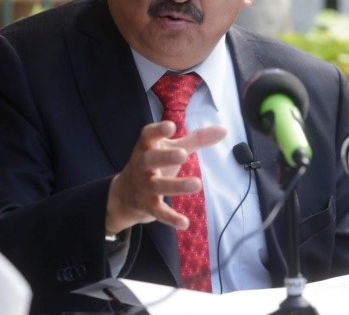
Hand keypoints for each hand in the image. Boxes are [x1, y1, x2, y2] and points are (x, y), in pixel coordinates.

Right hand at [105, 121, 226, 234]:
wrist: (124, 194)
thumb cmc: (155, 164)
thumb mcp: (172, 149)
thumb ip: (197, 139)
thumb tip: (224, 130)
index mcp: (147, 147)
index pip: (148, 135)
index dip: (158, 130)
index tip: (171, 126)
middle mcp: (142, 165)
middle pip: (151, 160)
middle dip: (166, 157)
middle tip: (183, 155)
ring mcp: (143, 186)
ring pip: (157, 186)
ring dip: (176, 186)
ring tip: (197, 185)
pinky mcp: (146, 206)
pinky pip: (158, 212)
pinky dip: (170, 218)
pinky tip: (185, 223)